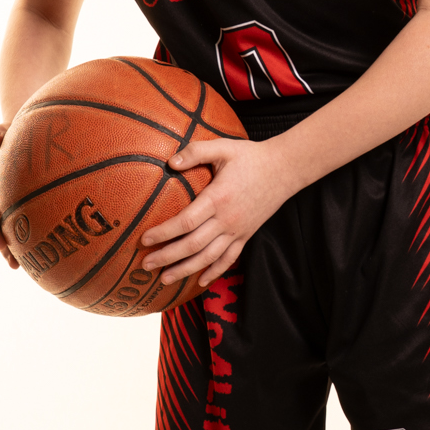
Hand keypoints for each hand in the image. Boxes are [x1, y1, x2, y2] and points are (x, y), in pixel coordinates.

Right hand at [0, 124, 18, 267]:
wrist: (26, 146)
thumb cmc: (17, 136)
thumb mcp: (9, 130)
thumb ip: (0, 131)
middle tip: (2, 245)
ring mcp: (2, 207)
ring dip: (4, 248)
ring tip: (13, 264)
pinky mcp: (14, 216)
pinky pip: (12, 234)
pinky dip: (16, 250)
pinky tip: (24, 266)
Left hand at [138, 136, 288, 291]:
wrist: (285, 169)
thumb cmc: (251, 156)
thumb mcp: (223, 147)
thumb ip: (195, 152)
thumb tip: (170, 162)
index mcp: (217, 198)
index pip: (185, 222)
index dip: (163, 233)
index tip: (144, 239)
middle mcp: (227, 220)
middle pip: (192, 245)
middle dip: (167, 257)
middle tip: (145, 264)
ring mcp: (238, 231)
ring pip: (208, 258)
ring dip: (185, 270)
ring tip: (165, 279)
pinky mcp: (246, 235)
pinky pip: (229, 259)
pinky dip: (214, 272)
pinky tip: (200, 282)